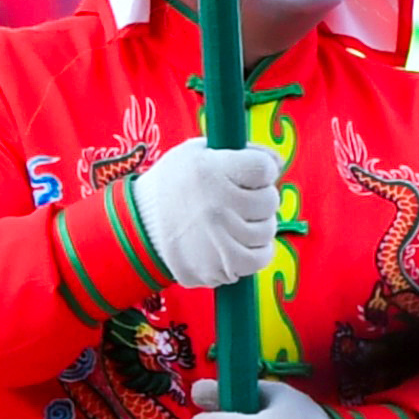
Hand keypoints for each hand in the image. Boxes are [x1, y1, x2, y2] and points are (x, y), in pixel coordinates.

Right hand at [133, 139, 282, 287]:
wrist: (139, 227)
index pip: (264, 168)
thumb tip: (278, 163)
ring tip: (235, 220)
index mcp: (211, 171)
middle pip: (269, 200)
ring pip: (267, 230)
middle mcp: (217, 206)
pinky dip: (256, 251)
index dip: (262, 170)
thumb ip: (241, 151)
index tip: (251, 173)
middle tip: (239, 199)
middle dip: (259, 198)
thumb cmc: (173, 184)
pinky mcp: (219, 267)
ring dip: (258, 225)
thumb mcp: (198, 152)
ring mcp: (219, 240)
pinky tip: (239, 241)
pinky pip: (259, 258)